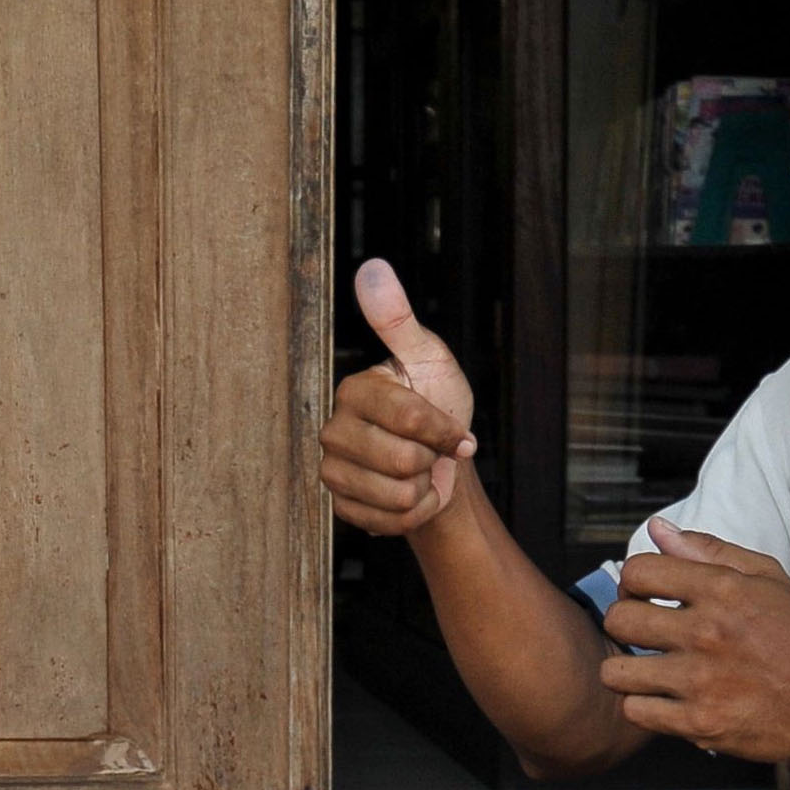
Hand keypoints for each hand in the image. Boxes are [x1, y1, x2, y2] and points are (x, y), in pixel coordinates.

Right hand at [319, 258, 478, 535]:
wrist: (440, 460)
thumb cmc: (437, 402)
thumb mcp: (428, 357)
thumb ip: (397, 318)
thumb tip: (371, 268)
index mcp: (354, 390)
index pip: (410, 418)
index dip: (445, 430)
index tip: (457, 429)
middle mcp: (333, 430)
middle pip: (403, 460)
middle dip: (432, 460)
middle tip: (430, 450)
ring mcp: (333, 471)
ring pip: (397, 494)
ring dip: (423, 487)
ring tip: (418, 471)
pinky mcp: (342, 507)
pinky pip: (392, 522)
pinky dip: (415, 513)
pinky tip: (409, 494)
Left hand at [600, 519, 789, 763]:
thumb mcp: (766, 578)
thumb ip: (708, 550)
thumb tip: (657, 529)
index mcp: (722, 590)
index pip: (637, 571)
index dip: (635, 582)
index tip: (646, 595)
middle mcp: (706, 633)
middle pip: (619, 620)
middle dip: (625, 624)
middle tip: (643, 634)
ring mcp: (701, 681)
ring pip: (616, 672)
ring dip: (627, 671)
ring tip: (649, 671)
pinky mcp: (699, 722)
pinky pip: (635, 711)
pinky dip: (643, 707)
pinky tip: (662, 699)